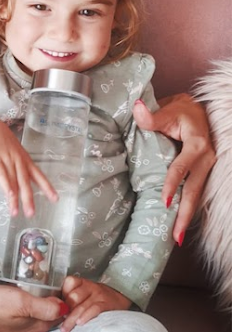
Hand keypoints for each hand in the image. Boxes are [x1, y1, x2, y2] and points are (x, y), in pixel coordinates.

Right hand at [0, 118, 57, 216]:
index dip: (47, 187)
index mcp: (25, 160)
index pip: (38, 175)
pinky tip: (9, 196)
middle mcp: (19, 161)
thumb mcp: (15, 153)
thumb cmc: (2, 142)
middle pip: (25, 182)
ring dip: (15, 199)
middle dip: (29, 198)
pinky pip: (2, 175)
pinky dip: (6, 186)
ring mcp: (7, 159)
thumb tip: (23, 185)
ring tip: (16, 213)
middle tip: (31, 214)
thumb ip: (19, 168)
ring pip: (13, 181)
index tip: (55, 199)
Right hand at [0, 284, 65, 331]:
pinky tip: (25, 289)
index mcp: (40, 324)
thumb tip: (66, 307)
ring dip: (44, 296)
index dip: (65, 296)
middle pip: (53, 311)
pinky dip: (32, 300)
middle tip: (52, 276)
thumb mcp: (21, 302)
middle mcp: (34, 328)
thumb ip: (44, 307)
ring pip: (41, 310)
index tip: (64, 281)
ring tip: (39, 279)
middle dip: (56, 295)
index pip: (62, 311)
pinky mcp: (13, 322)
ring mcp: (23, 326)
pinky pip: (29, 311)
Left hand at [59, 276, 130, 331]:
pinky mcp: (105, 304)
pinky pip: (94, 309)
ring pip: (81, 305)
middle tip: (60, 320)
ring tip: (65, 328)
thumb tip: (58, 309)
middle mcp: (90, 286)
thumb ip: (73, 297)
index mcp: (82, 282)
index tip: (58, 305)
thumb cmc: (98, 297)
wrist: (120, 295)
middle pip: (73, 296)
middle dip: (66, 310)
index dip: (62, 293)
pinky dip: (86, 316)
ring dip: (72, 318)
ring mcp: (98, 295)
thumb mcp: (86, 292)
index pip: (69, 282)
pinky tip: (80, 323)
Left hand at [133, 93, 215, 242]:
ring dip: (187, 216)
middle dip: (185, 214)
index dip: (172, 184)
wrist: (198, 111)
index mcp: (197, 144)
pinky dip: (188, 207)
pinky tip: (179, 221)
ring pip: (196, 195)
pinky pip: (195, 191)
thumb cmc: (181, 111)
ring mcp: (206, 167)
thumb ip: (151, 116)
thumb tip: (136, 107)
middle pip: (194, 191)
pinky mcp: (203, 172)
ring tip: (177, 237)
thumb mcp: (167, 110)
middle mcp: (206, 158)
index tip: (163, 201)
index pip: (181, 167)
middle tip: (175, 237)